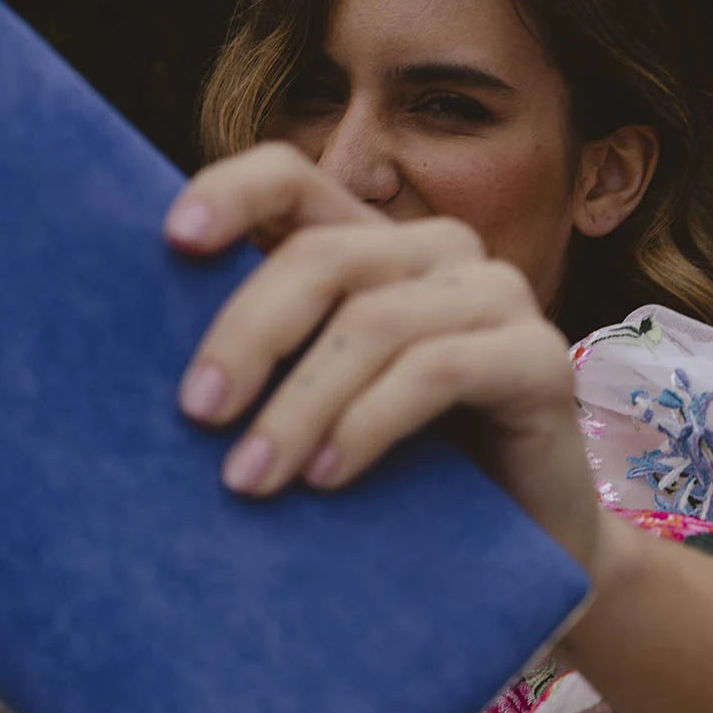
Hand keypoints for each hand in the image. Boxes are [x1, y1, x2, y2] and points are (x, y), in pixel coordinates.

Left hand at [164, 142, 604, 570]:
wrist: (520, 533)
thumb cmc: (406, 465)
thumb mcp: (324, 401)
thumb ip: (274, 362)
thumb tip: (174, 376)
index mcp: (373, 246)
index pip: (292, 179)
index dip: (230, 194)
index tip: (173, 242)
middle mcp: (437, 252)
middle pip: (323, 258)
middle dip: (249, 335)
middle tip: (199, 413)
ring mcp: (496, 296)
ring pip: (375, 321)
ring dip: (299, 405)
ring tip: (252, 478)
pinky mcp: (539, 356)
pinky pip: (436, 370)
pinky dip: (368, 423)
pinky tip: (328, 477)